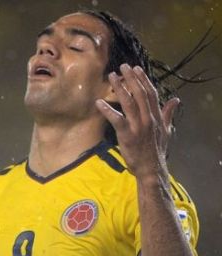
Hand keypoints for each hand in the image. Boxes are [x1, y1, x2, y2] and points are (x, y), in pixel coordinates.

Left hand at [96, 64, 179, 178]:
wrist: (151, 169)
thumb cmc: (156, 151)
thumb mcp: (166, 131)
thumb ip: (168, 114)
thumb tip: (176, 100)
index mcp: (156, 117)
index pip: (151, 94)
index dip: (143, 80)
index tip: (136, 69)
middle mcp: (148, 119)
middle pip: (140, 94)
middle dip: (131, 78)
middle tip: (123, 67)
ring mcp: (138, 126)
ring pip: (129, 102)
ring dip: (119, 88)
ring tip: (111, 77)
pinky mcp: (127, 135)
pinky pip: (116, 119)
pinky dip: (107, 110)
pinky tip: (99, 102)